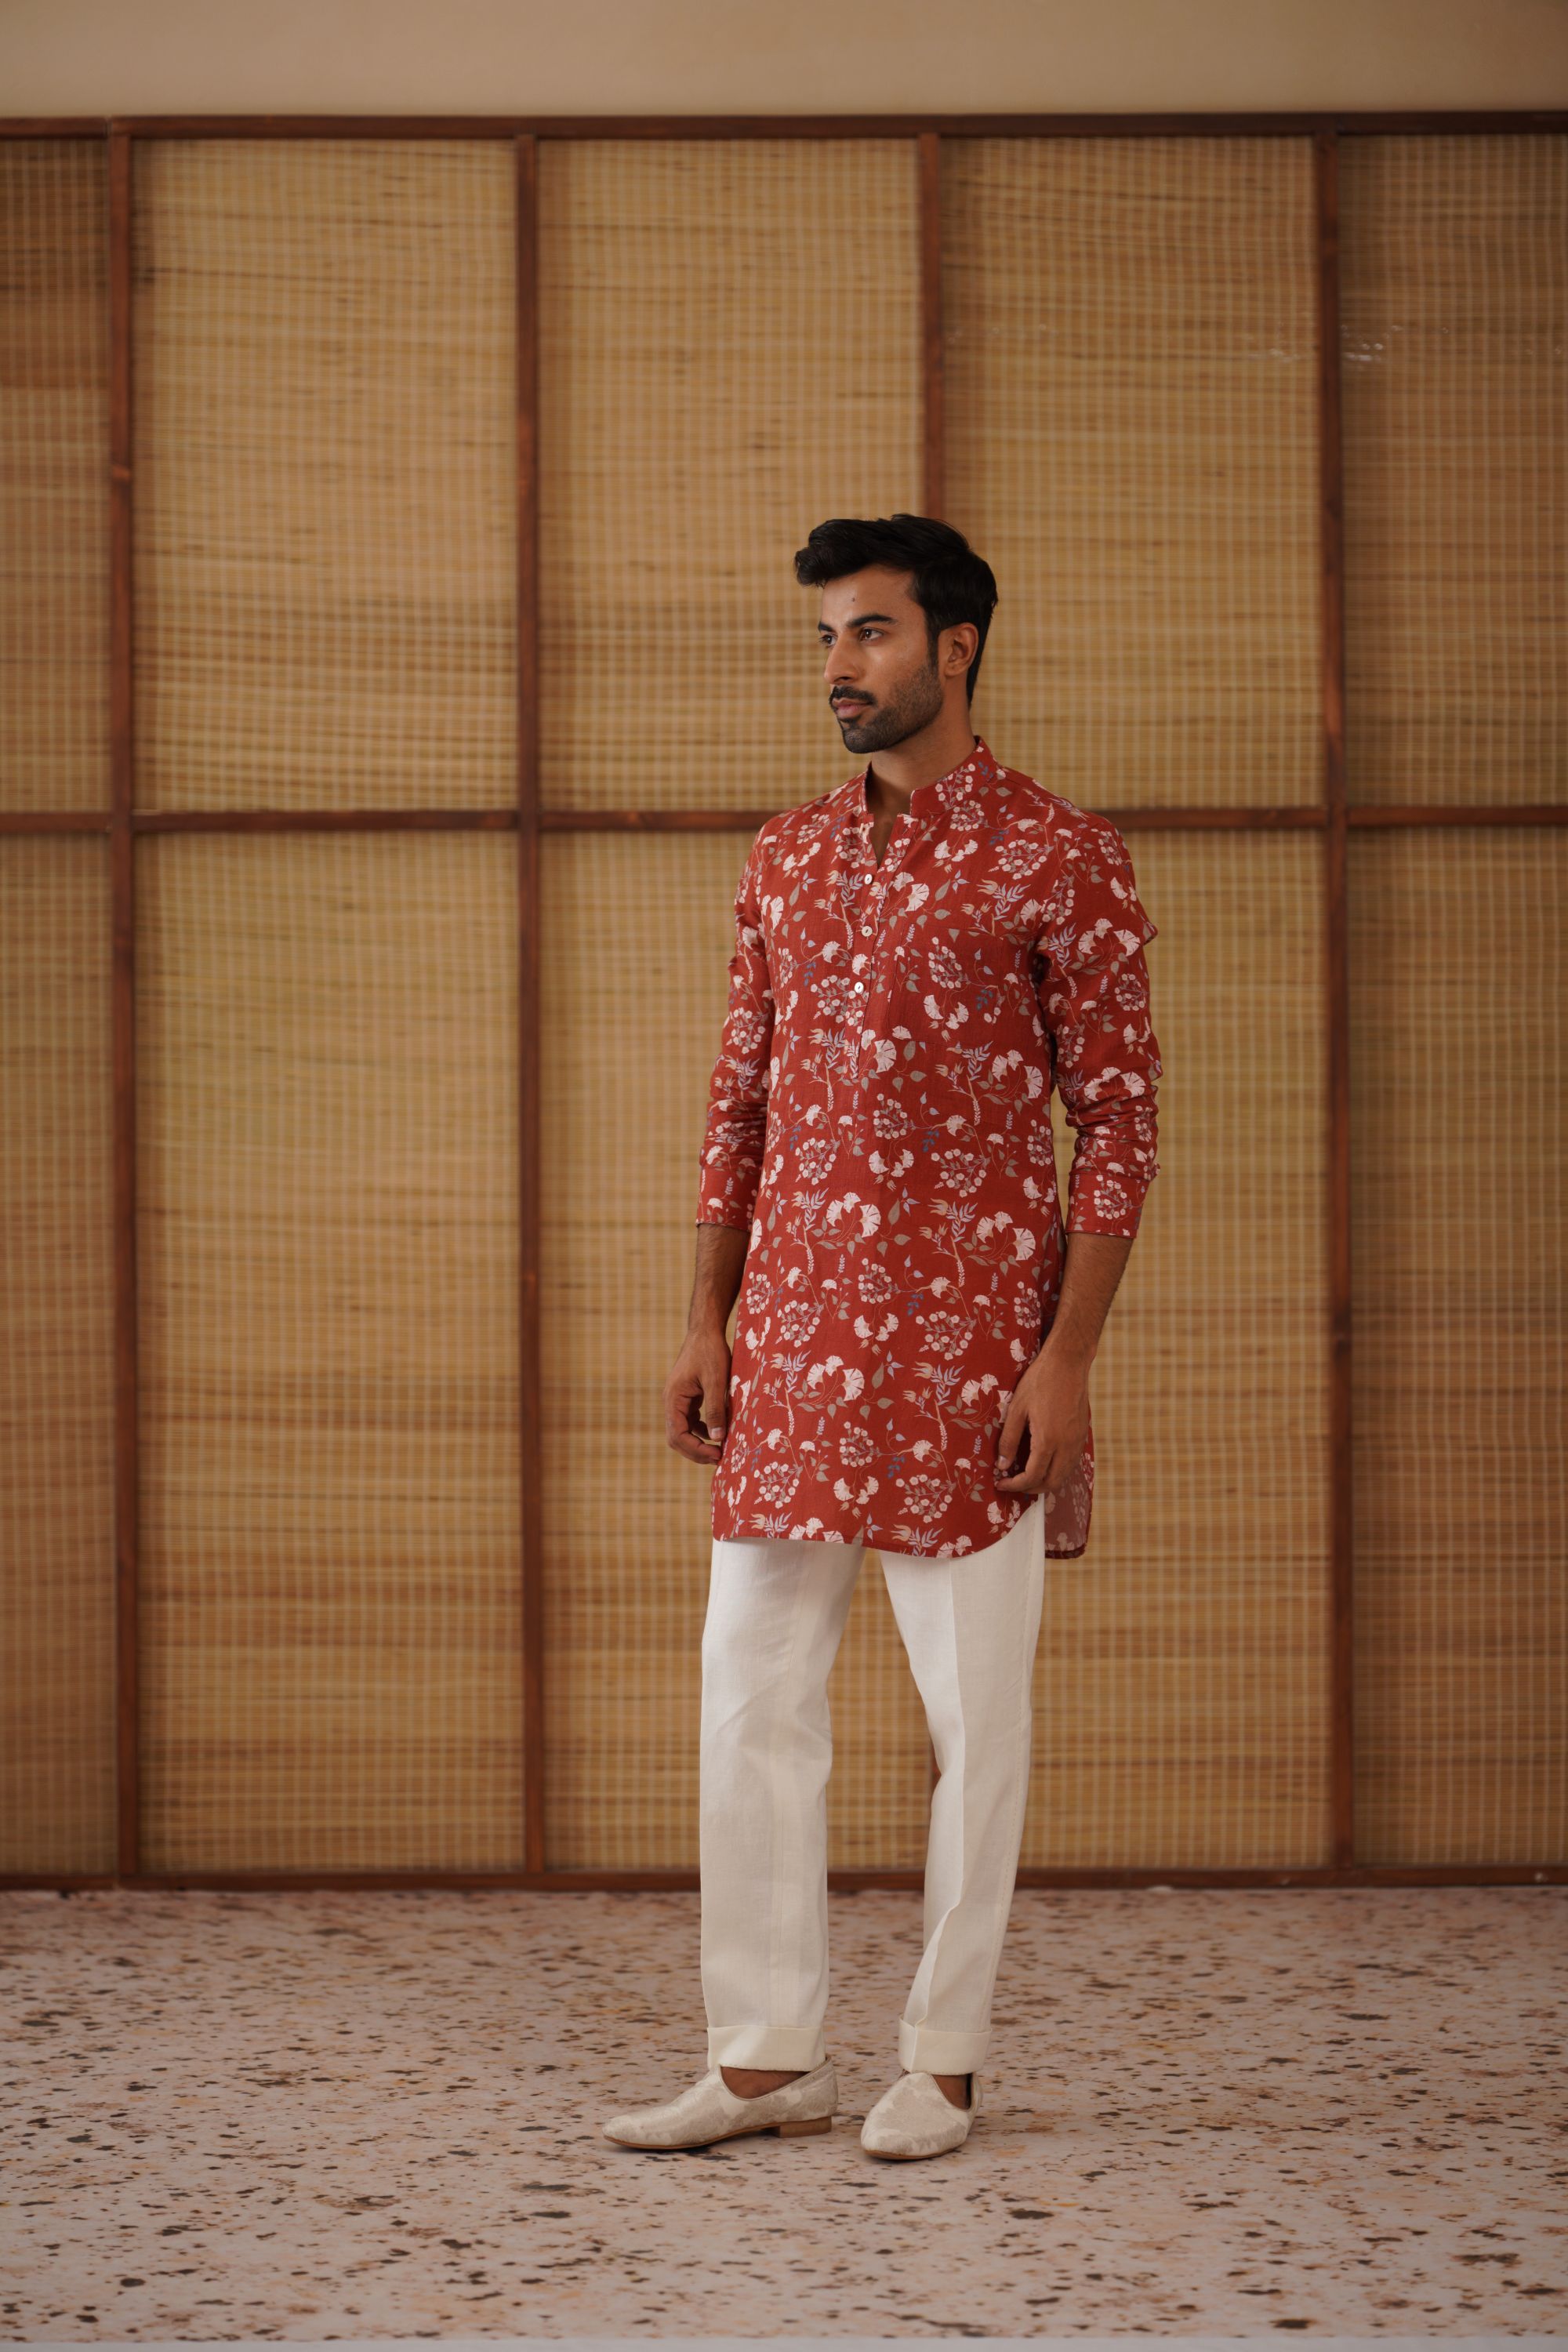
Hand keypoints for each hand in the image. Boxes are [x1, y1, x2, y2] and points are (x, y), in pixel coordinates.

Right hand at [664, 1329, 732, 1464]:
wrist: (705, 1331)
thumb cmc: (710, 1352)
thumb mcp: (716, 1380)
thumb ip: (716, 1409)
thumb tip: (717, 1438)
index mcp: (673, 1398)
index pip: (678, 1435)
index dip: (696, 1449)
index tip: (717, 1454)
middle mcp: (671, 1402)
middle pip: (677, 1438)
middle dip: (696, 1451)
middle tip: (719, 1458)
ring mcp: (678, 1400)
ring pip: (682, 1431)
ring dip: (698, 1443)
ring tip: (719, 1451)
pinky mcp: (687, 1397)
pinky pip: (690, 1421)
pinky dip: (701, 1431)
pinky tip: (717, 1433)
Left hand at [994, 1342, 1090, 1495]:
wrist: (1068, 1363)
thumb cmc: (1039, 1382)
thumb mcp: (1016, 1409)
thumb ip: (1008, 1440)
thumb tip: (1002, 1465)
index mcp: (1048, 1441)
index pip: (1032, 1477)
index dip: (1015, 1486)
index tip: (1001, 1483)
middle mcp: (1066, 1446)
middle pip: (1051, 1483)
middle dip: (1031, 1489)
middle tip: (1013, 1482)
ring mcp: (1077, 1441)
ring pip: (1064, 1476)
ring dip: (1046, 1481)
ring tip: (1026, 1475)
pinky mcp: (1082, 1435)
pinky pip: (1071, 1463)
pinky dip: (1057, 1470)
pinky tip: (1043, 1461)